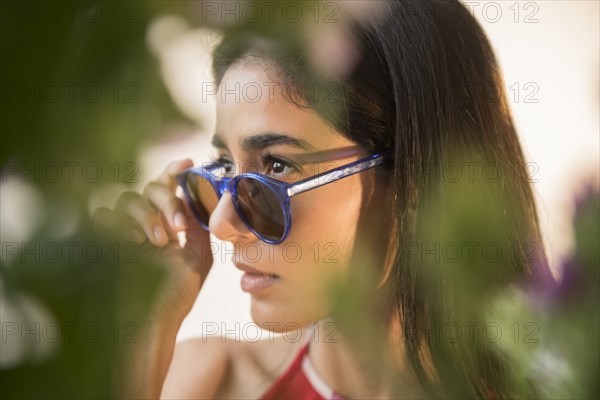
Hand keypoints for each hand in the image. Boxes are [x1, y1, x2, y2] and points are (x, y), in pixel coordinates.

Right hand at [92, 159, 212, 321]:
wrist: (152, 323)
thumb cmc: (175, 294)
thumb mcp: (197, 255)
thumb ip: (198, 224)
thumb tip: (200, 193)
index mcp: (167, 223)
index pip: (168, 188)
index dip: (176, 171)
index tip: (189, 163)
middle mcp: (144, 222)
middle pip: (148, 187)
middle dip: (166, 200)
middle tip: (178, 226)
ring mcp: (121, 230)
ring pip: (126, 197)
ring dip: (146, 213)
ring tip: (161, 241)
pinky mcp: (101, 241)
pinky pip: (100, 213)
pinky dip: (119, 219)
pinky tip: (136, 241)